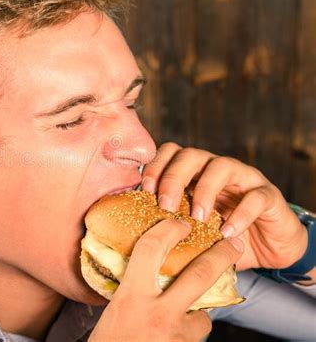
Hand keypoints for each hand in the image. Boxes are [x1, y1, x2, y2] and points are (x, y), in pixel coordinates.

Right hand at [89, 218, 242, 341]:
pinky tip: (174, 338)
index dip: (168, 230)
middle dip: (221, 255)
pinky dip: (189, 333)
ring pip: (203, 315)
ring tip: (180, 320)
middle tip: (233, 245)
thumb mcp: (115, 312)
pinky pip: (196, 336)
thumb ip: (132, 293)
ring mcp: (177, 334)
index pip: (151, 249)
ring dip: (196, 314)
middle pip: (200, 274)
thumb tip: (143, 276)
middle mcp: (158, 313)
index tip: (179, 224)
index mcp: (132, 297)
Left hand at [140, 142, 307, 270]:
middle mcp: (216, 168)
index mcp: (193, 173)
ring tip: (197, 218)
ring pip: (221, 166)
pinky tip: (227, 233)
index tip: (144, 191)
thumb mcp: (191, 230)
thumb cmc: (221, 237)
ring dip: (205, 191)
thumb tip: (132, 235)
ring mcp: (243, 178)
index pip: (170, 153)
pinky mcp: (268, 195)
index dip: (155, 166)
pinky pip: (255, 196)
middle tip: (166, 205)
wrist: (267, 248)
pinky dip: (240, 214)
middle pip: (190, 155)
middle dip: (173, 178)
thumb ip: (170, 225)